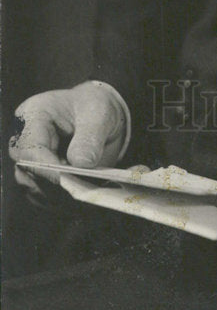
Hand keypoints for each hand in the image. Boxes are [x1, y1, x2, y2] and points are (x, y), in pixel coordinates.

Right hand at [9, 82, 127, 201]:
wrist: (98, 116)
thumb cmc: (94, 108)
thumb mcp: (99, 113)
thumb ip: (90, 137)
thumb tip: (81, 163)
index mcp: (33, 116)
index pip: (30, 149)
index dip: (46, 168)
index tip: (65, 180)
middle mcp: (24, 142)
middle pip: (27, 173)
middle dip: (54, 186)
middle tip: (81, 192)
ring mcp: (29, 163)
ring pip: (35, 190)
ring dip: (60, 196)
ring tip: (86, 194)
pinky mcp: (39, 180)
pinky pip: (46, 197)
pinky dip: (64, 201)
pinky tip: (83, 196)